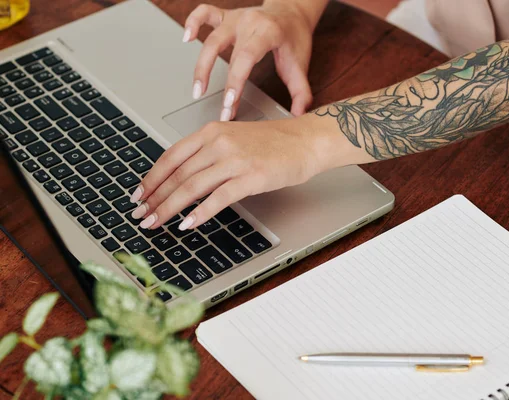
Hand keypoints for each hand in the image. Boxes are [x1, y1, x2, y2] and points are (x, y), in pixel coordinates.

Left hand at [129, 117, 336, 230]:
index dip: (151, 178)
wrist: (305, 141)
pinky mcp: (251, 177)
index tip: (139, 194)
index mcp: (212, 131)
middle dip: (155, 198)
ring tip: (156, 222)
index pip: (171, 156)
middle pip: (177, 175)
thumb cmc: (274, 143)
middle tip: (141, 215)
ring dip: (169, 208)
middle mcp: (219, 142)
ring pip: (191, 187)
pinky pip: (218, 199)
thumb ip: (209, 152)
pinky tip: (188, 224)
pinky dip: (200, 214)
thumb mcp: (235, 138)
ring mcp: (235, 160)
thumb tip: (183, 177)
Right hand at [183, 2, 313, 120]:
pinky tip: (186, 39)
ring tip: (197, 90)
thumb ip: (301, 92)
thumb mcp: (301, 65)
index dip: (236, 82)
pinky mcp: (226, 16)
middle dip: (222, 87)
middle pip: (228, 55)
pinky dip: (193, 23)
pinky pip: (204, 13)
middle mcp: (249, 22)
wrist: (293, 11)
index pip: (247, 59)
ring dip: (201, 66)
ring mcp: (236, 17)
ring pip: (211, 39)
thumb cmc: (294, 38)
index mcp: (268, 32)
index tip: (229, 104)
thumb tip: (299, 115)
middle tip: (220, 111)